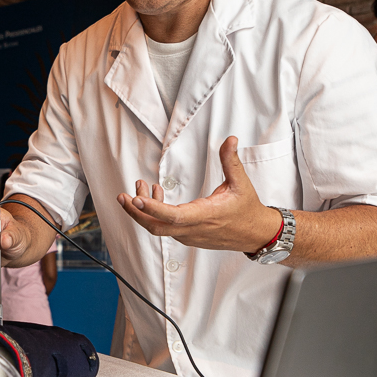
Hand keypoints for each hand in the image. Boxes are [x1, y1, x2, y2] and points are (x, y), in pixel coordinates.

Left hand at [117, 136, 282, 252]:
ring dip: (144, 210)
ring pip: (158, 227)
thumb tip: (230, 140)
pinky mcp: (187, 236)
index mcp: (205, 215)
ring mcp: (189, 236)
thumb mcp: (240, 183)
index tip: (136, 199)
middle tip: (122, 197)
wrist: (254, 234)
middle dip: (136, 212)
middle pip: (156, 226)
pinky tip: (154, 195)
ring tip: (139, 187)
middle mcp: (193, 229)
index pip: (173, 216)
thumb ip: (230, 161)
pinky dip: (155, 213)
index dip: (153, 209)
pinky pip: (165, 227)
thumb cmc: (247, 209)